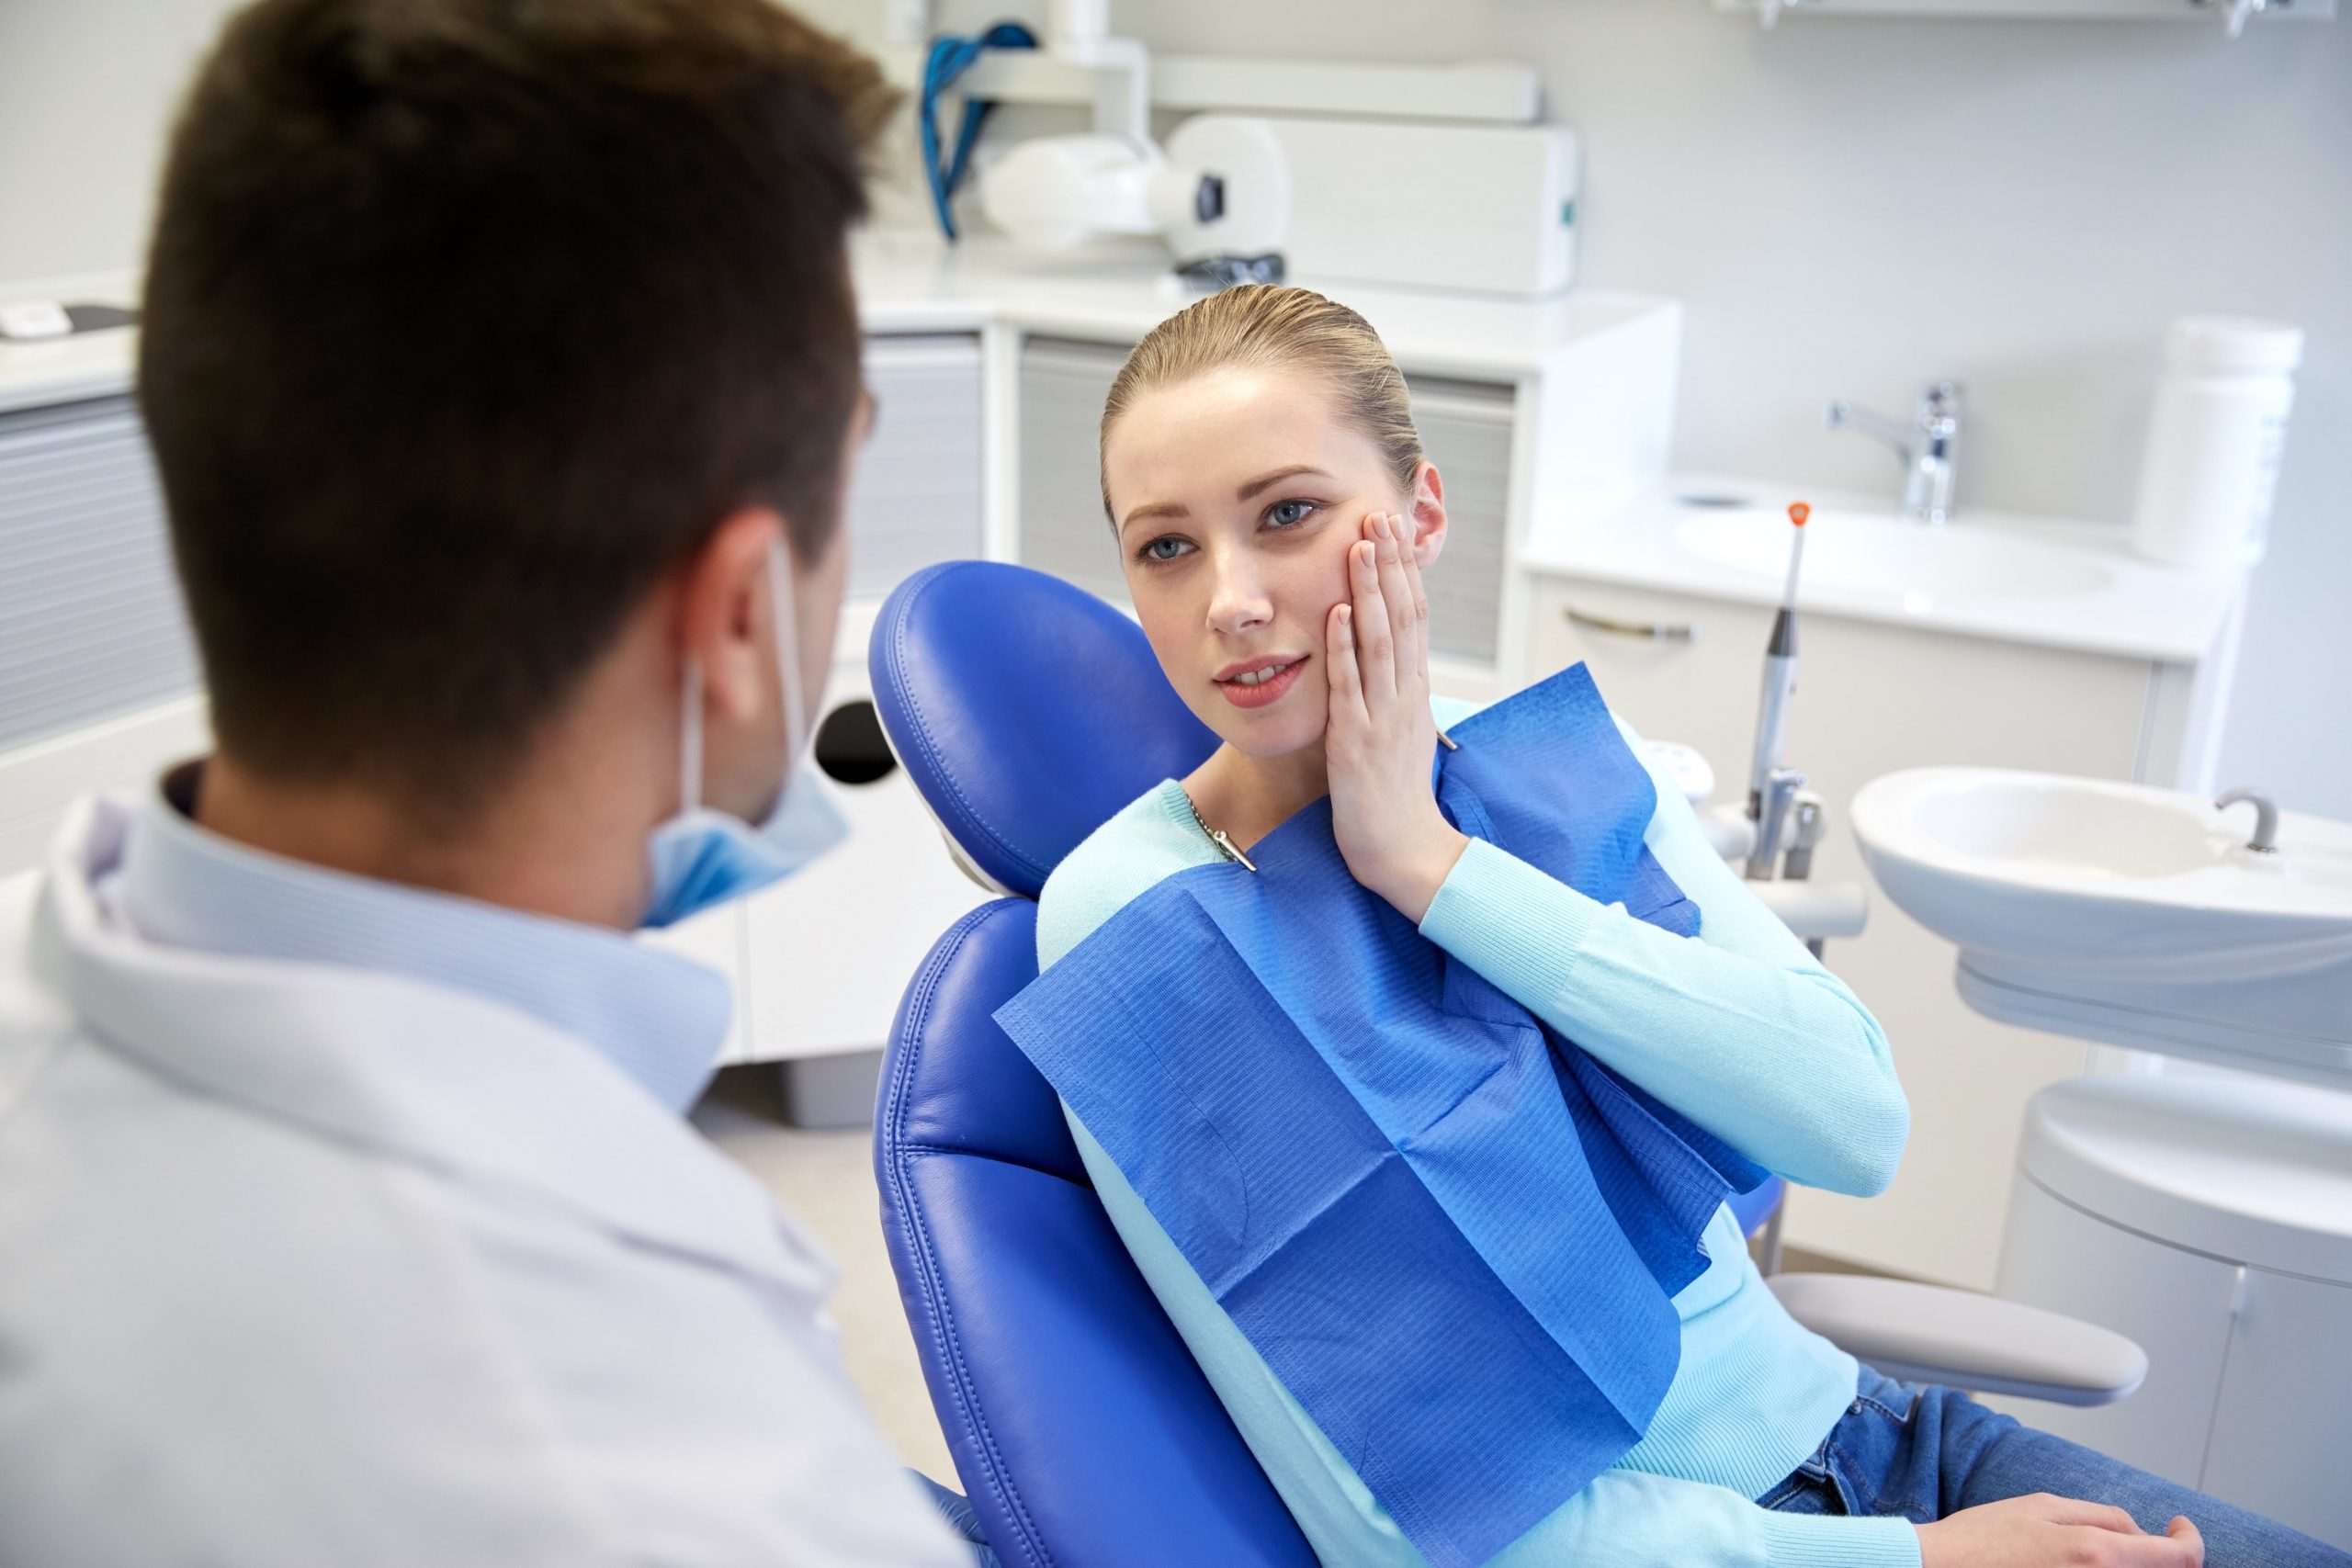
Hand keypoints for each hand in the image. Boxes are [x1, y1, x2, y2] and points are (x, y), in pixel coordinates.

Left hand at [1324, 510, 1467, 922]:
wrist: (1406, 852)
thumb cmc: (1396, 798)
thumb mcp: (1400, 734)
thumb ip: (1394, 694)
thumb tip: (1389, 658)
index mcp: (1414, 692)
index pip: (1415, 617)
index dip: (1404, 571)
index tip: (1393, 529)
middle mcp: (1404, 696)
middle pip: (1403, 617)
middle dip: (1390, 564)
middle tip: (1380, 514)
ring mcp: (1383, 716)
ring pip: (1380, 641)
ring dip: (1369, 591)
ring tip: (1360, 545)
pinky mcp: (1357, 742)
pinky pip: (1351, 687)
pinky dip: (1343, 647)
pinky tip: (1334, 612)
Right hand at [1916, 1494, 2203, 1567]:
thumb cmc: (1980, 1541)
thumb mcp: (2041, 1506)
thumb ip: (2101, 1515)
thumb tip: (2140, 1532)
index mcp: (2097, 1553)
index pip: (2180, 1559)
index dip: (2191, 1542)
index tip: (2180, 1528)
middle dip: (2157, 1555)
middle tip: (2140, 1540)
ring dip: (2131, 1567)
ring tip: (2096, 1553)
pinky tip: (2077, 1566)